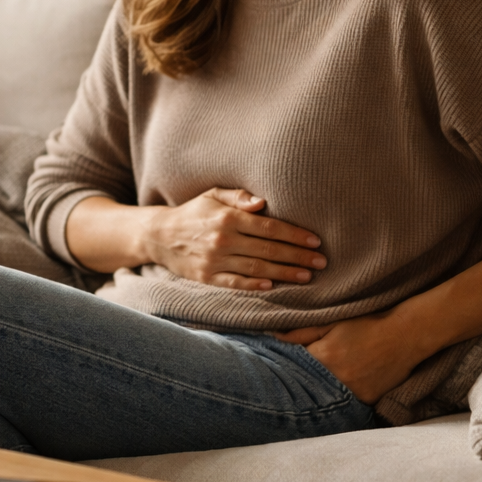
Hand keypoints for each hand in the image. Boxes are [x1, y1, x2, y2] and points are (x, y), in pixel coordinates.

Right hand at [141, 188, 324, 292]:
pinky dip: (255, 285)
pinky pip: (235, 283)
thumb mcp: (212, 195)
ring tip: (307, 276)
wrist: (159, 235)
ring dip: (284, 273)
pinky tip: (273, 286)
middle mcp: (222, 239)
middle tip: (321, 262)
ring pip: (257, 268)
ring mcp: (214, 260)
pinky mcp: (207, 277)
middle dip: (298, 256)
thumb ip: (238, 197)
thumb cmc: (193, 212)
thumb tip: (262, 202)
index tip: (315, 241)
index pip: (269, 227)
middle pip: (268, 250)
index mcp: (227, 218)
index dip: (294, 235)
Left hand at [275, 312, 423, 404]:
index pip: (293, 369)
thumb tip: (273, 337)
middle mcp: (337, 378)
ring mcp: (354, 392)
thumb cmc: (367, 324)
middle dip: (298, 386)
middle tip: (288, 387)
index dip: (284, 370)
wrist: (405, 334)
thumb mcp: (332, 322)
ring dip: (318, 396)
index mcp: (324, 356)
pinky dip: (339, 402)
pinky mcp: (368, 400)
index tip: (276, 372)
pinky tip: (333, 398)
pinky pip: (347, 406)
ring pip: (326, 400)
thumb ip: (301, 332)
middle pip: (307, 388)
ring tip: (311, 393)